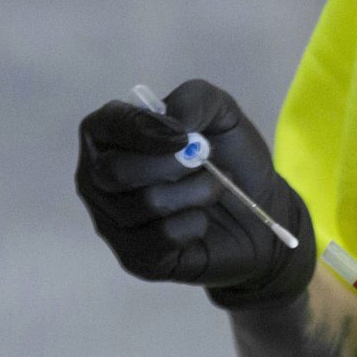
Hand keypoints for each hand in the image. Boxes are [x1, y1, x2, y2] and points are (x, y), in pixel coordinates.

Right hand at [73, 79, 316, 310]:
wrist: (257, 210)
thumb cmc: (229, 156)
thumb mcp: (221, 112)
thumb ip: (194, 99)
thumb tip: (172, 122)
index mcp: (109, 136)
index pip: (104, 126)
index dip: (143, 130)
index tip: (184, 137)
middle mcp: (98, 179)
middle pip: (115, 171)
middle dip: (172, 165)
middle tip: (206, 163)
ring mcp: (111, 222)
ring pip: (145, 204)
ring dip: (196, 193)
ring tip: (214, 189)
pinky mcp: (134, 258)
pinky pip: (161, 239)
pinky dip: (194, 224)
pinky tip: (201, 220)